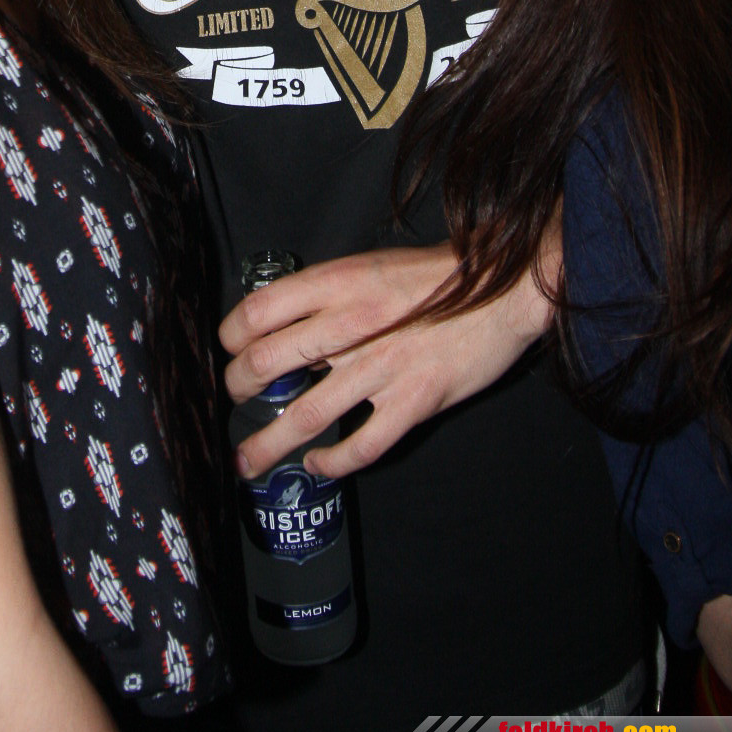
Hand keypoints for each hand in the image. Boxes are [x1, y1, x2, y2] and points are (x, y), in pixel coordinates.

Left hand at [219, 244, 552, 479]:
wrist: (503, 287)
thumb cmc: (432, 277)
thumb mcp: (369, 267)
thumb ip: (327, 295)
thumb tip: (281, 326)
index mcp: (338, 283)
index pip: (259, 310)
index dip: (231, 335)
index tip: (229, 349)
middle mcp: (351, 324)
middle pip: (269, 363)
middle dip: (239, 389)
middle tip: (235, 399)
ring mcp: (382, 366)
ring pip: (306, 413)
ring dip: (268, 444)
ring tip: (246, 461)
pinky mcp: (414, 401)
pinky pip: (361, 445)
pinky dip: (331, 462)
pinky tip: (318, 464)